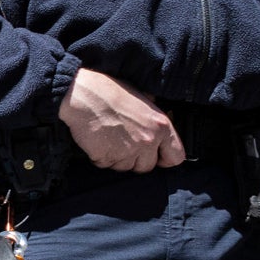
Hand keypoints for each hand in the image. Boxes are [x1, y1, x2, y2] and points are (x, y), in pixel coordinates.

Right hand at [60, 68, 181, 171]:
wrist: (83, 94)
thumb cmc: (111, 91)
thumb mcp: (143, 99)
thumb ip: (154, 117)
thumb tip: (160, 124)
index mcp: (161, 126)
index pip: (176, 157)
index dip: (165, 158)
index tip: (156, 156)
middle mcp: (147, 141)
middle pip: (146, 166)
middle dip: (136, 159)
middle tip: (123, 143)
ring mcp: (126, 151)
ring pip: (125, 168)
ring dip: (117, 158)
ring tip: (108, 138)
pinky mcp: (105, 157)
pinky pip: (105, 165)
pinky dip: (100, 157)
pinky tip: (97, 140)